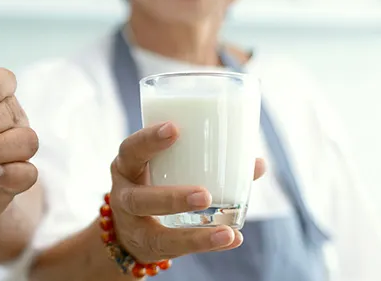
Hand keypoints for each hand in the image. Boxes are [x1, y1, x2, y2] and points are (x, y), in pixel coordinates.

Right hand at [108, 122, 266, 261]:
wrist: (128, 227)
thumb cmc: (156, 183)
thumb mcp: (167, 167)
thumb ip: (204, 162)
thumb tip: (256, 163)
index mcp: (128, 166)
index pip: (131, 150)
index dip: (148, 140)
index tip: (174, 128)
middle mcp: (124, 197)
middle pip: (139, 199)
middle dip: (172, 198)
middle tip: (204, 195)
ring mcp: (135, 227)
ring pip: (157, 235)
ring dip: (193, 235)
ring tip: (225, 231)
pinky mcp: (150, 248)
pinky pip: (176, 251)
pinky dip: (205, 245)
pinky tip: (231, 238)